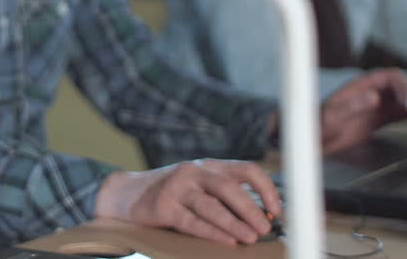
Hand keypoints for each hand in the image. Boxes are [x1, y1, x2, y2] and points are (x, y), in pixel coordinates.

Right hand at [95, 160, 280, 244]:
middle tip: (265, 228)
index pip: (247, 170)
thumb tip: (264, 218)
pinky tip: (227, 241)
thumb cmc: (174, 193)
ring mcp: (177, 188)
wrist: (128, 194)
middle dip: (251, 209)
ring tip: (251, 237)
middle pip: (229, 187)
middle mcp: (194, 171)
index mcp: (210, 166)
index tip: (277, 210)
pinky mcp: (164, 207)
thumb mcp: (200, 185)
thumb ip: (226, 195)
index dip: (267, 189)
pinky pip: (192, 221)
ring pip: (211, 205)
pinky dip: (212, 232)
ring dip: (234, 223)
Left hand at [319, 69, 406, 153]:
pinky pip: (402, 112)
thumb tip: (376, 96)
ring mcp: (377, 105)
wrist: (315, 138)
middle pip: (402, 86)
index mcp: (362, 85)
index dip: (403, 87)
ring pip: (405, 98)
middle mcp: (373, 92)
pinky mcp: (380, 118)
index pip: (390, 77)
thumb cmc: (320, 124)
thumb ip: (354, 105)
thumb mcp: (334, 115)